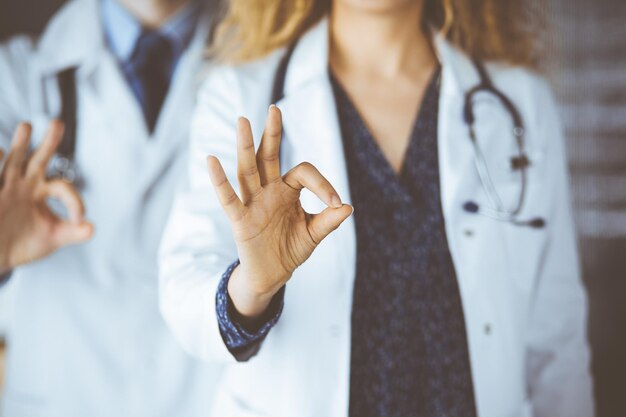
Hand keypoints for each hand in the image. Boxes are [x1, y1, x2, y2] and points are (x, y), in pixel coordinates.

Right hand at [0, 121, 92, 272]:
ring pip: (12, 162)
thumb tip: (91, 228)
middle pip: (38, 159)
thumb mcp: (53, 238)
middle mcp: (25, 184)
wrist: (0, 255)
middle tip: (58, 123)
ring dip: (19, 146)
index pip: (63, 187)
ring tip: (27, 127)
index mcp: (43, 190)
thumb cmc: (26, 243)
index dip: (74, 202)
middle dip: (49, 143)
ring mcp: (5, 188)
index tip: (79, 220)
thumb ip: (73, 233)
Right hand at [207, 105, 352, 318]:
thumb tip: (347, 206)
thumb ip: (328, 220)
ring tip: (242, 120)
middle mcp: (268, 190)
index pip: (303, 173)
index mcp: (287, 190)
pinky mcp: (240, 220)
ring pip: (247, 170)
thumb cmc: (291, 248)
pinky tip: (211, 160)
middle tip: (274, 108)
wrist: (273, 274)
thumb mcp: (314, 234)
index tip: (335, 203)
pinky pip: (228, 198)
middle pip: (268, 156)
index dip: (322, 184)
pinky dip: (219, 181)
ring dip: (244, 146)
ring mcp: (252, 202)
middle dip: (271, 133)